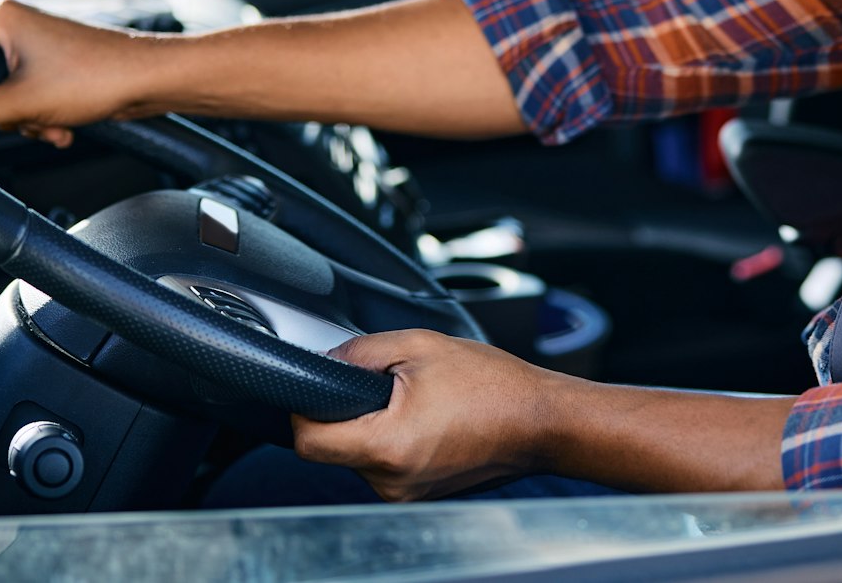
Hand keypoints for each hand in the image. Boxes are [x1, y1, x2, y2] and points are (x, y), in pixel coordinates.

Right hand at [0, 0, 163, 147]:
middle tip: (33, 118)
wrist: (147, 79)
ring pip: (10, 96)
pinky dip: (45, 116)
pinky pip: (33, 97)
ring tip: (55, 124)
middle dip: (10, 114)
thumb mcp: (22, 103)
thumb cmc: (95, 76)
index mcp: (0, 19)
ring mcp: (38, 45)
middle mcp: (17, 26)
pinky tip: (64, 127)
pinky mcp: (56, 63)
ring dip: (30, 120)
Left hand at [290, 330, 566, 500]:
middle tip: (385, 385)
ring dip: (371, 426)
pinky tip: (425, 419)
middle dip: (346, 412)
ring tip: (415, 401)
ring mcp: (406, 494)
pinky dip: (392, 440)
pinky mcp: (419, 495)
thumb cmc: (493, 386)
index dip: (302, 409)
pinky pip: (384, 466)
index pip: (308, 442)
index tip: (314, 388)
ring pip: (358, 457)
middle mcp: (392, 482)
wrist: (539, 422)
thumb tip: (324, 360)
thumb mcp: (419, 346)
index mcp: (388, 446)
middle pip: (332, 449)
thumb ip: (361, 351)